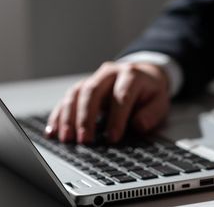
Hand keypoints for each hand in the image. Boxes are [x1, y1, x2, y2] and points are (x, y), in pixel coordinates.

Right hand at [45, 61, 169, 143]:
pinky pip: (67, 98)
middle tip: (85, 140)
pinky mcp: (83, 87)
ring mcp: (94, 78)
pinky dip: (58, 115)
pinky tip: (53, 131)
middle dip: (87, 117)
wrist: (143, 74)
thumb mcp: (160, 102)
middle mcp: (110, 73)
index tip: (112, 138)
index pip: (122, 95)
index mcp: (132, 75)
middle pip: (93, 91)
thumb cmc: (150, 92)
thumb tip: (138, 125)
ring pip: (76, 93)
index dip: (116, 117)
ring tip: (67, 138)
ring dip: (69, 117)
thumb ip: (151, 114)